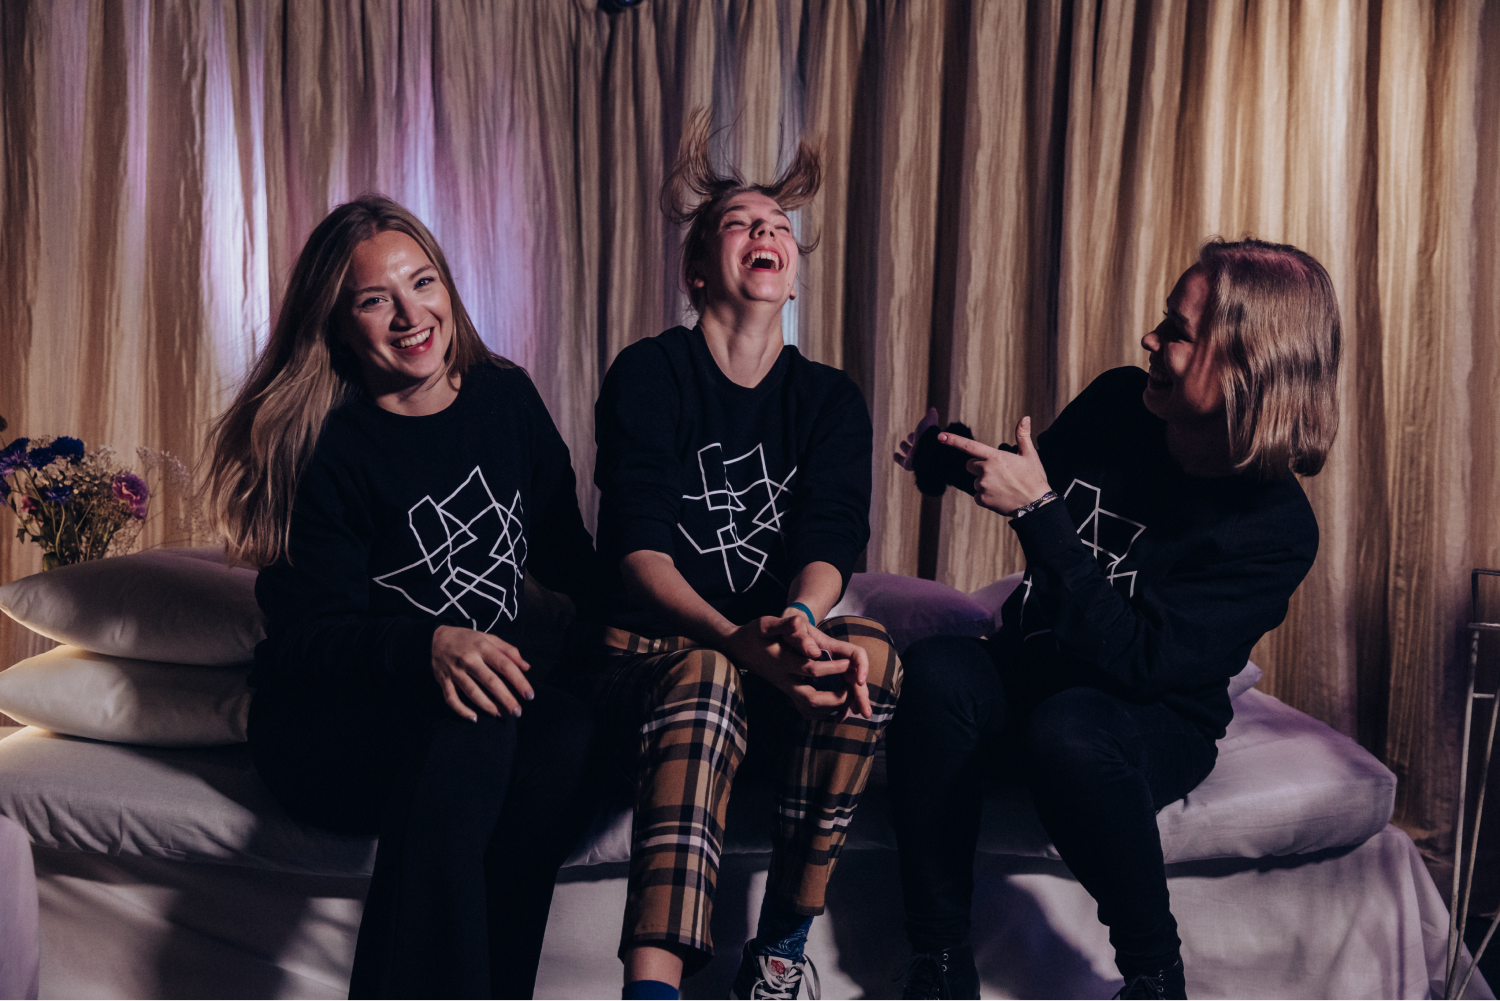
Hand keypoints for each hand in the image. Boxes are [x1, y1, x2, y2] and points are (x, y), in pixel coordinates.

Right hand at [431, 624, 533, 720]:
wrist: (436, 638)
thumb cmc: (469, 640)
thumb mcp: (489, 638)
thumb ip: (509, 651)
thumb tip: (527, 667)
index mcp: (483, 647)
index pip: (504, 665)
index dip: (519, 681)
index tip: (529, 695)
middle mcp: (469, 660)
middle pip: (490, 682)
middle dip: (506, 699)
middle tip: (517, 712)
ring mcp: (454, 671)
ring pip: (472, 693)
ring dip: (488, 706)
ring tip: (501, 715)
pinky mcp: (443, 681)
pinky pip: (451, 699)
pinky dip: (462, 710)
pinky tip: (474, 718)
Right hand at [724, 614, 872, 721]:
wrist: (738, 649)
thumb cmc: (754, 634)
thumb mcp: (765, 624)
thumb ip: (784, 625)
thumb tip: (799, 622)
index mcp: (782, 662)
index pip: (810, 670)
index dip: (832, 668)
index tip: (848, 662)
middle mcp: (784, 680)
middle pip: (812, 699)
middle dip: (836, 698)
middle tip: (852, 688)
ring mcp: (786, 689)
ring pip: (810, 708)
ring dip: (832, 706)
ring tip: (848, 695)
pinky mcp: (787, 692)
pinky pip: (806, 710)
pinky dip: (823, 710)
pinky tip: (835, 702)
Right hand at [894, 407, 940, 469]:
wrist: (928, 451)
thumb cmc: (928, 435)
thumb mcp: (929, 421)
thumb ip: (931, 416)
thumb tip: (933, 409)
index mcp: (924, 438)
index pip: (919, 435)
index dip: (917, 433)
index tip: (915, 431)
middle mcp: (920, 447)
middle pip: (915, 443)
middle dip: (912, 439)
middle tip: (910, 437)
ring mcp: (914, 456)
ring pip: (908, 451)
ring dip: (905, 447)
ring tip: (902, 444)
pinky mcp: (908, 464)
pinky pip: (902, 461)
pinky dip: (897, 458)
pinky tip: (894, 455)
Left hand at [939, 416, 1052, 514]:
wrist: (1036, 504)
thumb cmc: (1034, 478)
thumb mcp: (1030, 455)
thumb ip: (1023, 435)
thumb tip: (1026, 417)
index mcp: (995, 457)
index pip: (970, 446)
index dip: (953, 440)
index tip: (940, 436)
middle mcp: (986, 470)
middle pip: (971, 465)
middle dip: (980, 467)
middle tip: (999, 473)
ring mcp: (982, 486)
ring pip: (975, 481)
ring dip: (984, 483)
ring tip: (1003, 487)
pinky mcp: (982, 499)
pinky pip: (978, 496)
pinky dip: (986, 496)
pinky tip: (1000, 496)